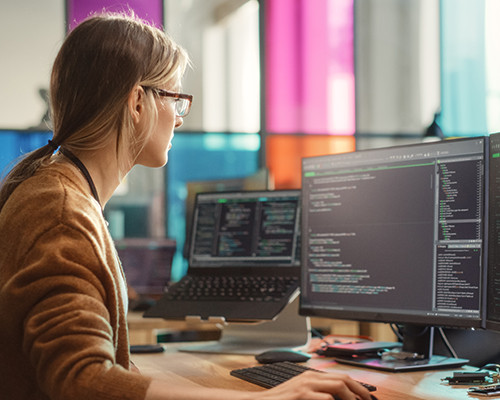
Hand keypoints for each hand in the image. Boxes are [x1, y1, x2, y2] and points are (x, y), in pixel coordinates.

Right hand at [257, 370, 372, 399]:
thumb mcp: (301, 393)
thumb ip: (317, 392)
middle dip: (360, 391)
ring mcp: (305, 385)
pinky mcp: (301, 395)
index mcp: (312, 376)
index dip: (357, 387)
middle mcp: (310, 377)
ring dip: (351, 398)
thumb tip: (336, 397)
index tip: (367, 398)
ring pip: (338, 386)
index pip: (341, 376)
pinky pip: (326, 398)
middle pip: (344, 378)